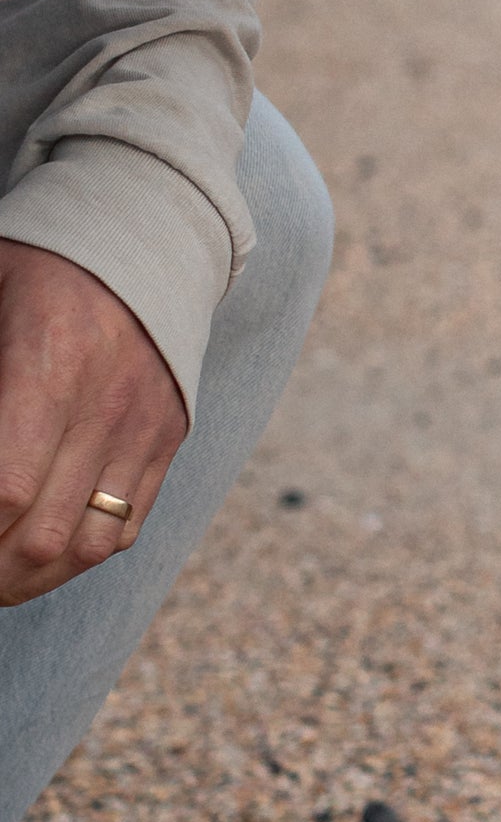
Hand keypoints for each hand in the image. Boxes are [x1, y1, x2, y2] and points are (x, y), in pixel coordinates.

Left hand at [0, 240, 186, 606]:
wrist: (143, 242)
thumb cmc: (38, 266)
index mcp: (48, 364)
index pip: (5, 486)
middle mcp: (104, 407)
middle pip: (41, 532)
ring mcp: (142, 432)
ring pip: (85, 545)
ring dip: (31, 578)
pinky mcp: (165, 444)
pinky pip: (126, 528)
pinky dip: (78, 557)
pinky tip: (41, 562)